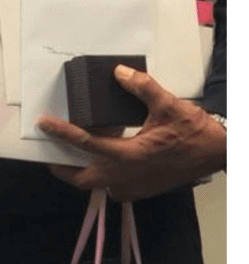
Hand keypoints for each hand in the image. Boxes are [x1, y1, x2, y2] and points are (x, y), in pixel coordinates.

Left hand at [38, 65, 226, 200]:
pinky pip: (117, 189)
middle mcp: (129, 175)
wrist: (219, 152)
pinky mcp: (146, 190)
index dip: (62, 133)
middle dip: (64, 170)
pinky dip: (106, 179)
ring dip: (85, 175)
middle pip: (85, 179)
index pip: (86, 143)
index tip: (44, 125)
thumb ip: (142, 87)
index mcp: (131, 155)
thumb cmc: (195, 132)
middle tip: (50, 157)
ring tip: (74, 159)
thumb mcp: (169, 104)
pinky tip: (106, 165)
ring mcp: (138, 186)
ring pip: (100, 186)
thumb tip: (119, 74)